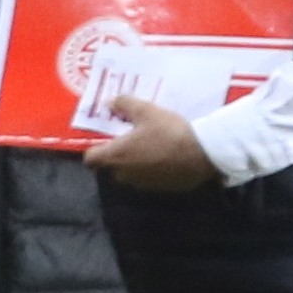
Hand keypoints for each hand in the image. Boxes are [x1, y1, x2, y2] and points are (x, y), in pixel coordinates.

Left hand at [87, 96, 214, 190]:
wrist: (201, 154)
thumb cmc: (169, 131)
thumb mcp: (146, 110)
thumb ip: (124, 104)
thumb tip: (109, 103)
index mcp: (117, 155)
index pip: (90, 159)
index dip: (93, 149)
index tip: (103, 138)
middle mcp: (124, 174)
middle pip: (110, 166)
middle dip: (116, 154)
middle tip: (128, 137)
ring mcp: (142, 184)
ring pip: (129, 173)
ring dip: (133, 162)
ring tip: (148, 145)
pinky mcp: (159, 189)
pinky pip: (147, 178)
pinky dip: (150, 169)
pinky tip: (164, 156)